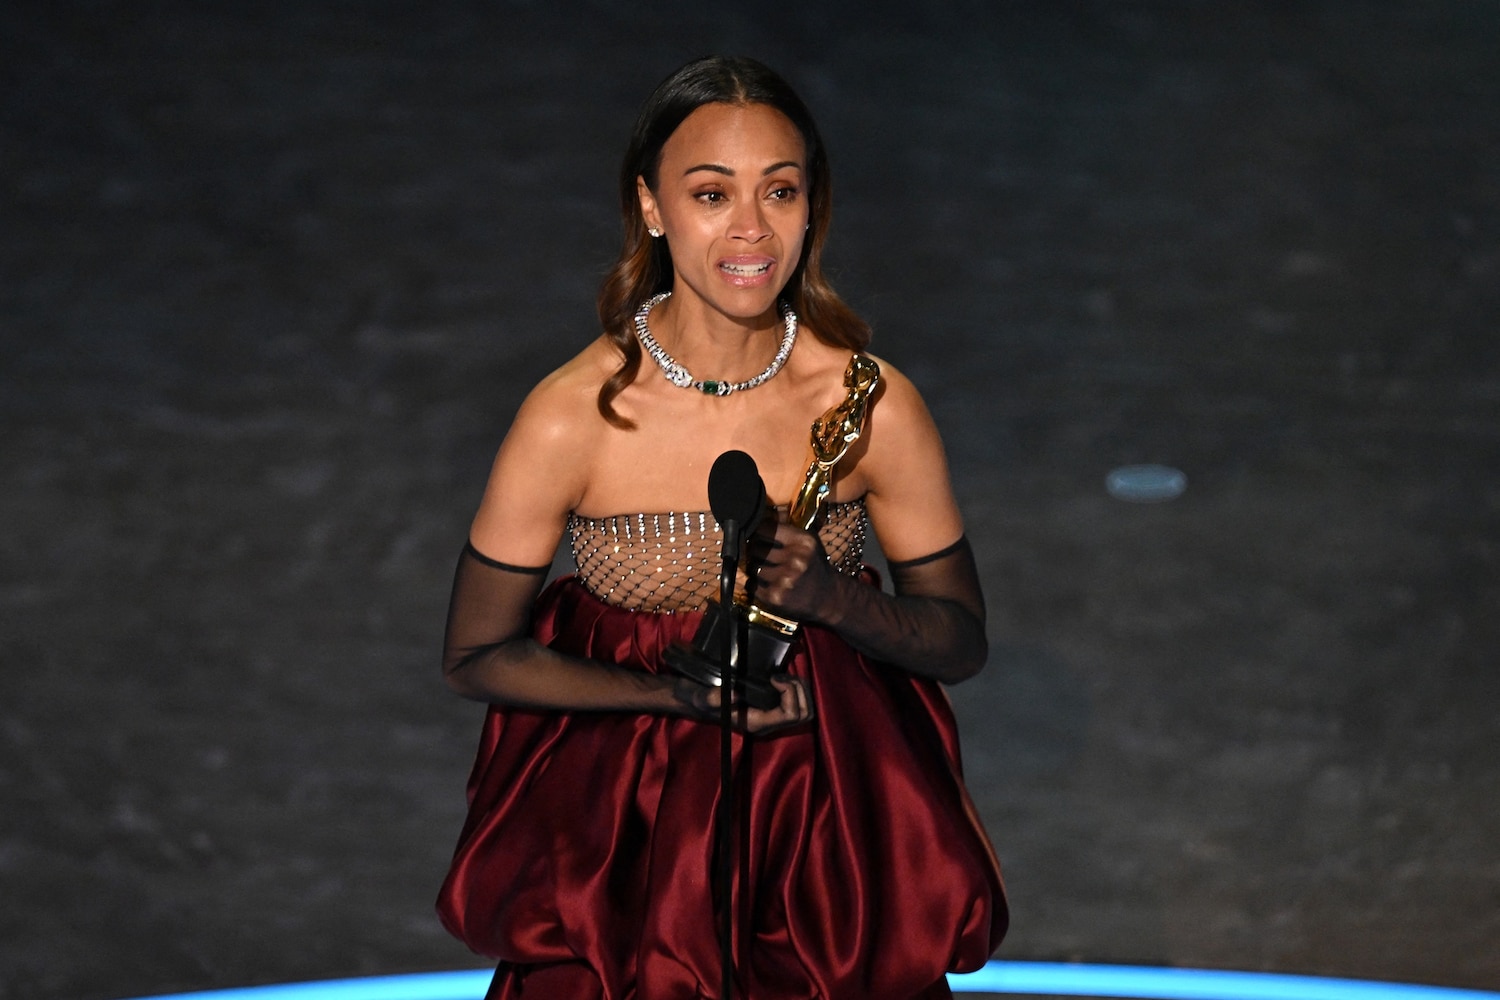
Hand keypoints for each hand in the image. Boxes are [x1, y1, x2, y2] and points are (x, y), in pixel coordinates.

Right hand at [672, 674, 813, 733]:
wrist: (691, 700)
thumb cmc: (697, 698)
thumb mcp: (700, 696)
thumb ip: (713, 698)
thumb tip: (736, 695)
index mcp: (756, 722)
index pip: (790, 715)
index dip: (789, 693)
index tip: (773, 677)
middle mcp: (767, 723)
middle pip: (804, 714)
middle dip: (799, 690)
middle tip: (781, 675)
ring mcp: (771, 717)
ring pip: (804, 710)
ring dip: (799, 689)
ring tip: (782, 676)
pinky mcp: (771, 708)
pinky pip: (798, 703)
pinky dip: (795, 688)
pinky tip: (780, 677)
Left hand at [749, 519, 838, 621]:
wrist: (828, 597)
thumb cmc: (813, 565)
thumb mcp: (807, 542)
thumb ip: (786, 526)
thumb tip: (761, 514)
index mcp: (803, 542)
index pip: (765, 527)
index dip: (757, 531)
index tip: (757, 534)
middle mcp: (796, 560)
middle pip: (756, 547)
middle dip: (755, 551)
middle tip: (761, 554)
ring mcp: (786, 579)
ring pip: (752, 566)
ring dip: (754, 568)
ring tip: (765, 570)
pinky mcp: (776, 596)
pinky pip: (751, 584)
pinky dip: (754, 583)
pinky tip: (765, 583)